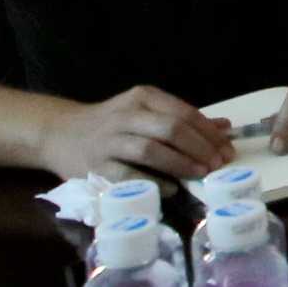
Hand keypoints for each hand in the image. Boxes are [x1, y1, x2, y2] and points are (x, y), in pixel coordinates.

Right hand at [40, 85, 234, 181]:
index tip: (228, 149)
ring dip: (181, 163)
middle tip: (219, 164)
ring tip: (202, 174)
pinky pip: (129, 175)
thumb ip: (182, 119)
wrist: (59, 133)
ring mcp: (109, 140)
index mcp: (142, 98)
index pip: (183, 113)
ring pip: (151, 150)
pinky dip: (154, 182)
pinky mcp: (96, 165)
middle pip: (171, 129)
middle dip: (201, 148)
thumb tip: (225, 128)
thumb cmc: (111, 124)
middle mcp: (125, 115)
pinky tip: (172, 188)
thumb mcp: (145, 112)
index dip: (209, 132)